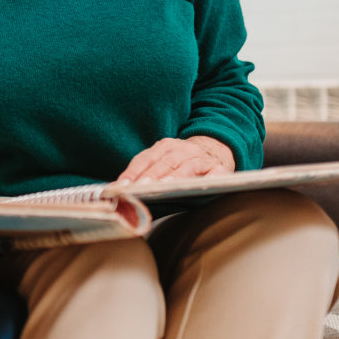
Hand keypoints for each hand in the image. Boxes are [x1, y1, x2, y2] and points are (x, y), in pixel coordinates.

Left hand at [114, 136, 234, 184]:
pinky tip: (202, 185)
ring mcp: (202, 158)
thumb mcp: (162, 163)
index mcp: (165, 146)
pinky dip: (210, 178)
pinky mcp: (220, 168)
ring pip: (187, 166)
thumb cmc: (182, 165)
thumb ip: (145, 175)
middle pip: (165, 162)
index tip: (120, 187)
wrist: (215, 150)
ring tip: (165, 187)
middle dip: (151, 176)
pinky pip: (215, 173)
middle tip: (140, 187)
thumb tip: (119, 192)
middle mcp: (183, 149)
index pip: (145, 159)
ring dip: (175, 177)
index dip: (132, 172)